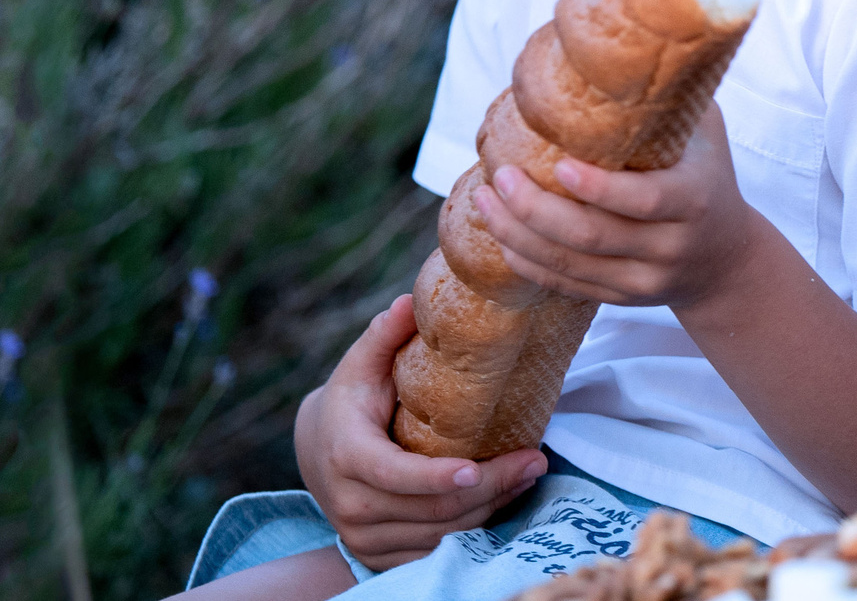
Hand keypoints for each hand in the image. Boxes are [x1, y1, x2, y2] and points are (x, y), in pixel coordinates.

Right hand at [295, 295, 545, 568]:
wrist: (320, 450)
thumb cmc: (351, 400)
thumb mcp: (360, 365)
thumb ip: (383, 336)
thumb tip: (408, 302)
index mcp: (347, 455)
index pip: (394, 474)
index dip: (435, 477)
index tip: (476, 468)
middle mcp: (352, 503)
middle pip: (431, 508)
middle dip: (490, 487)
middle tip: (537, 460)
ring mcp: (363, 535)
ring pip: (440, 533)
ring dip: (492, 508)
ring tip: (531, 473)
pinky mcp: (378, 554)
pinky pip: (435, 548)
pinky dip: (474, 527)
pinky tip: (506, 497)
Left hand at [470, 104, 766, 309]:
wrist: (727, 258)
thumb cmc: (709, 176)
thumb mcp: (707, 135)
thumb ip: (672, 98)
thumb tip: (633, 39)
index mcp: (695, 200)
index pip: (645, 200)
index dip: (599, 188)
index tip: (558, 165)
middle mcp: (671, 246)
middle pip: (594, 237)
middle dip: (537, 210)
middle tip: (501, 177)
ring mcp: (645, 280)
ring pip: (571, 266)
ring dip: (519, 234)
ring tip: (485, 199)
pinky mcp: (623, 299)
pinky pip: (566, 285)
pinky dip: (528, 262)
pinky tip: (501, 235)